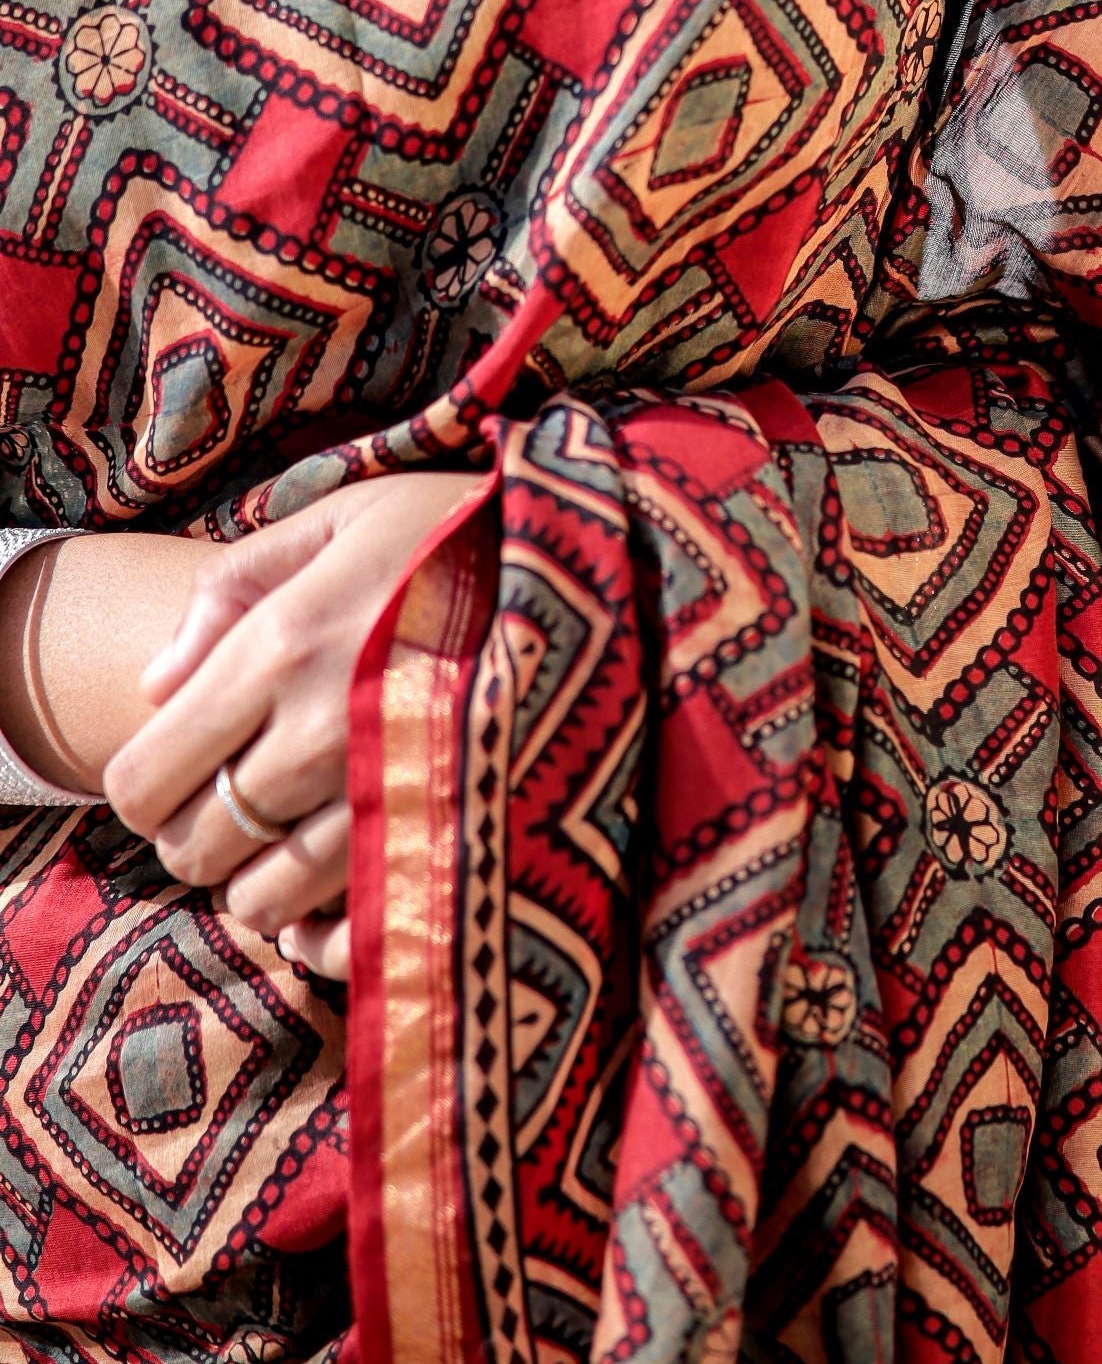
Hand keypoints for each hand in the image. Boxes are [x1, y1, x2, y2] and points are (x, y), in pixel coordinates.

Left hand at [102, 472, 484, 982]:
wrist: (603, 567)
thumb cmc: (464, 531)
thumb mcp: (349, 516)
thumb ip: (238, 581)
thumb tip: (154, 681)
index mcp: (283, 644)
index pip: (146, 775)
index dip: (144, 786)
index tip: (181, 768)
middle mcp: (321, 732)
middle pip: (195, 847)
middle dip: (200, 833)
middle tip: (241, 800)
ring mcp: (386, 798)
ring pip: (261, 900)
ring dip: (260, 881)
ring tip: (296, 835)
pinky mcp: (447, 843)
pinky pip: (346, 938)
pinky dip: (325, 932)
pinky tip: (335, 894)